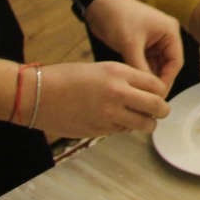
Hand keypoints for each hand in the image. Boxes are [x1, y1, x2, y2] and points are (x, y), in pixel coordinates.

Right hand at [37, 60, 170, 137]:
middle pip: (158, 106)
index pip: (157, 85)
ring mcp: (109, 113)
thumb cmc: (66, 77)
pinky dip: (126, 128)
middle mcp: (118, 92)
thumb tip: (146, 93)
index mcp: (119, 72)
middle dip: (162, 111)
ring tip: (143, 121)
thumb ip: (125, 80)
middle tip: (160, 112)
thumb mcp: (101, 68)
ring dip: (148, 124)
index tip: (158, 95)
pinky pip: (124, 131)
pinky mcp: (100, 130)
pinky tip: (118, 122)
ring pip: (145, 124)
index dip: (161, 92)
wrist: (37, 93)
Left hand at [84, 0, 184, 90]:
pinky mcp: (141, 46)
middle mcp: (165, 37)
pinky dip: (140, 73)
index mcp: (170, 32)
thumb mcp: (130, 44)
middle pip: (167, 66)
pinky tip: (134, 86)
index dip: (167, 80)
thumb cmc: (118, 18)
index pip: (175, 62)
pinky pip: (145, 64)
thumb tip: (146, 92)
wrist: (98, 4)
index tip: (156, 97)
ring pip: (155, 67)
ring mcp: (153, 42)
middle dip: (158, 81)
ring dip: (148, 79)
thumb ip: (140, 68)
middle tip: (147, 100)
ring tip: (140, 96)